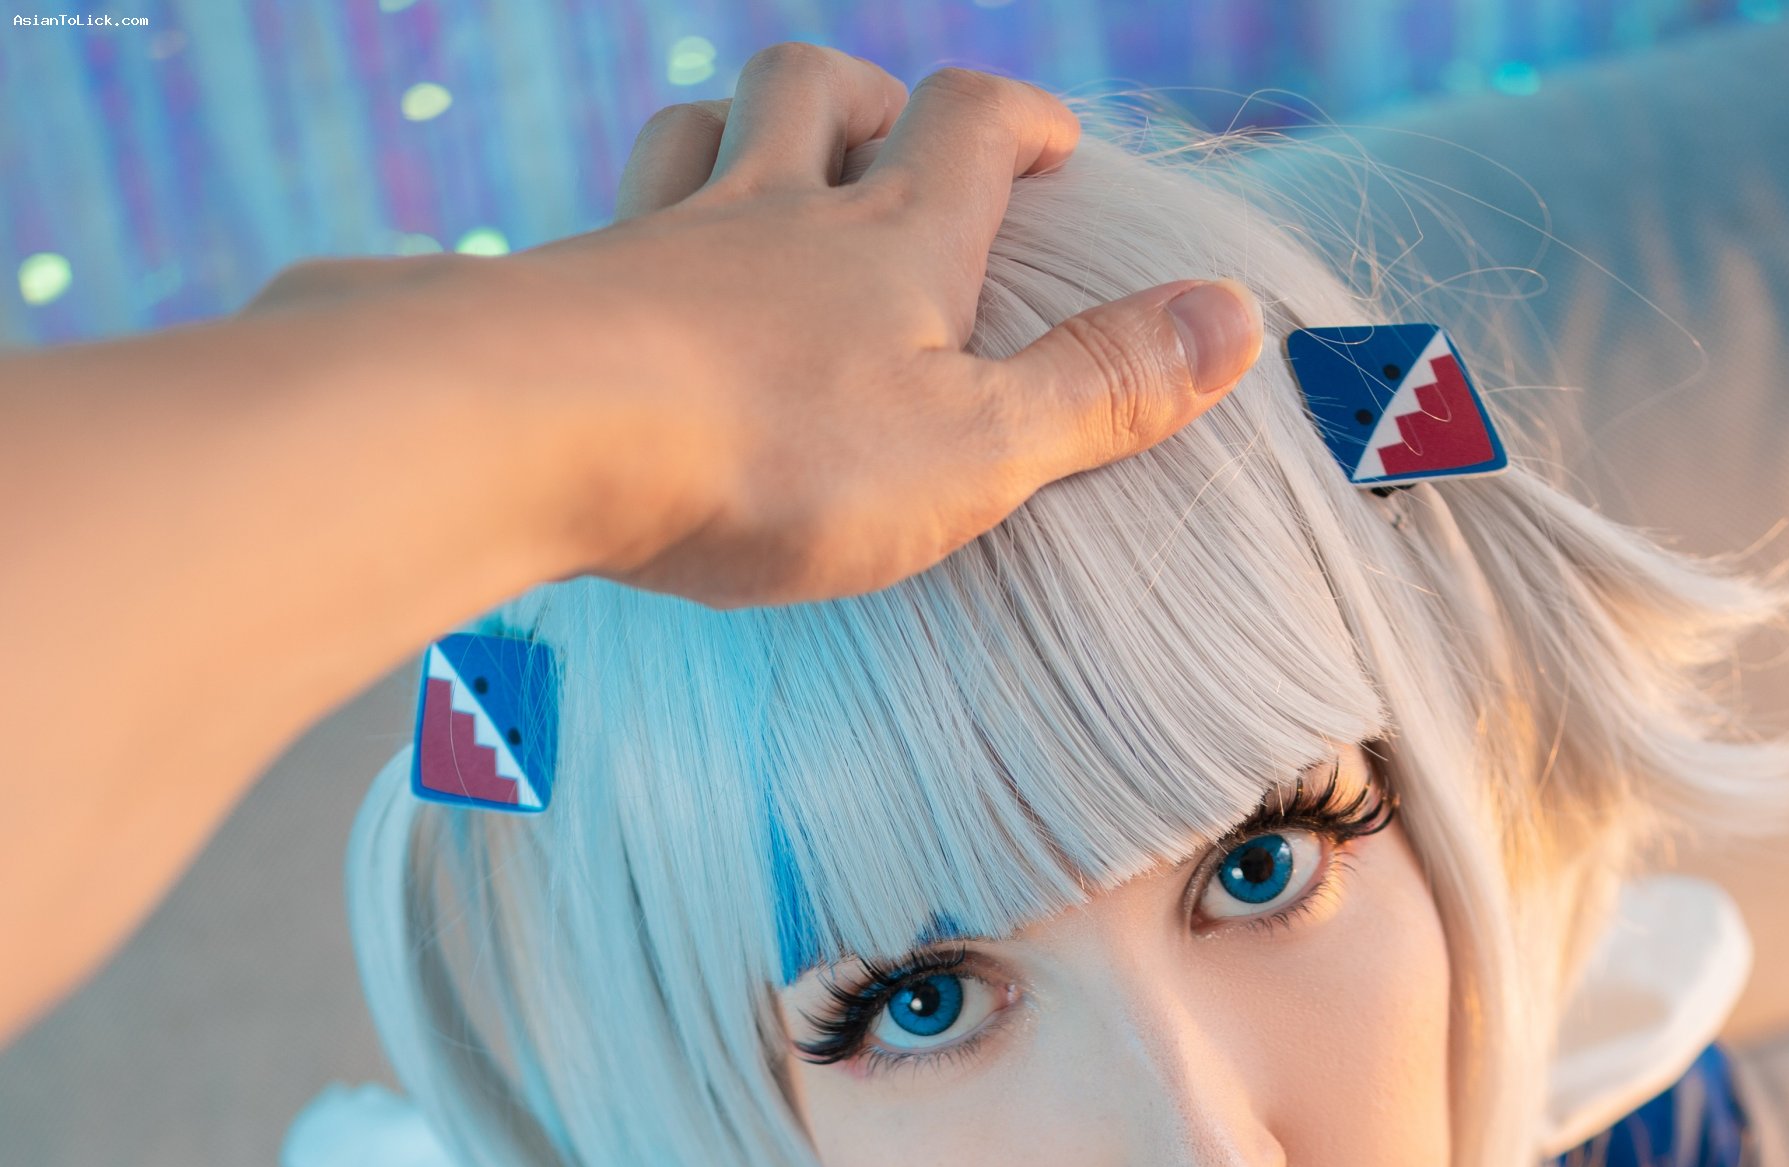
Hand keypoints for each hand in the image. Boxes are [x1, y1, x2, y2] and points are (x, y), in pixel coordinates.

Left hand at [257, 46, 1260, 609]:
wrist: (546, 432)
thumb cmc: (776, 453)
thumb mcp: (977, 447)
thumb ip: (1103, 390)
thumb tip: (1242, 320)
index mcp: (896, 241)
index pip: (974, 127)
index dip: (1023, 122)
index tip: (1054, 147)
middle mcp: (775, 212)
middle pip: (814, 90)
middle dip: (864, 95)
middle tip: (889, 128)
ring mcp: (661, 245)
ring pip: (699, 130)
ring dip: (736, 131)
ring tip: (757, 170)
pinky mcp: (566, 299)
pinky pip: (602, 227)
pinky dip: (630, 231)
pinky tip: (629, 274)